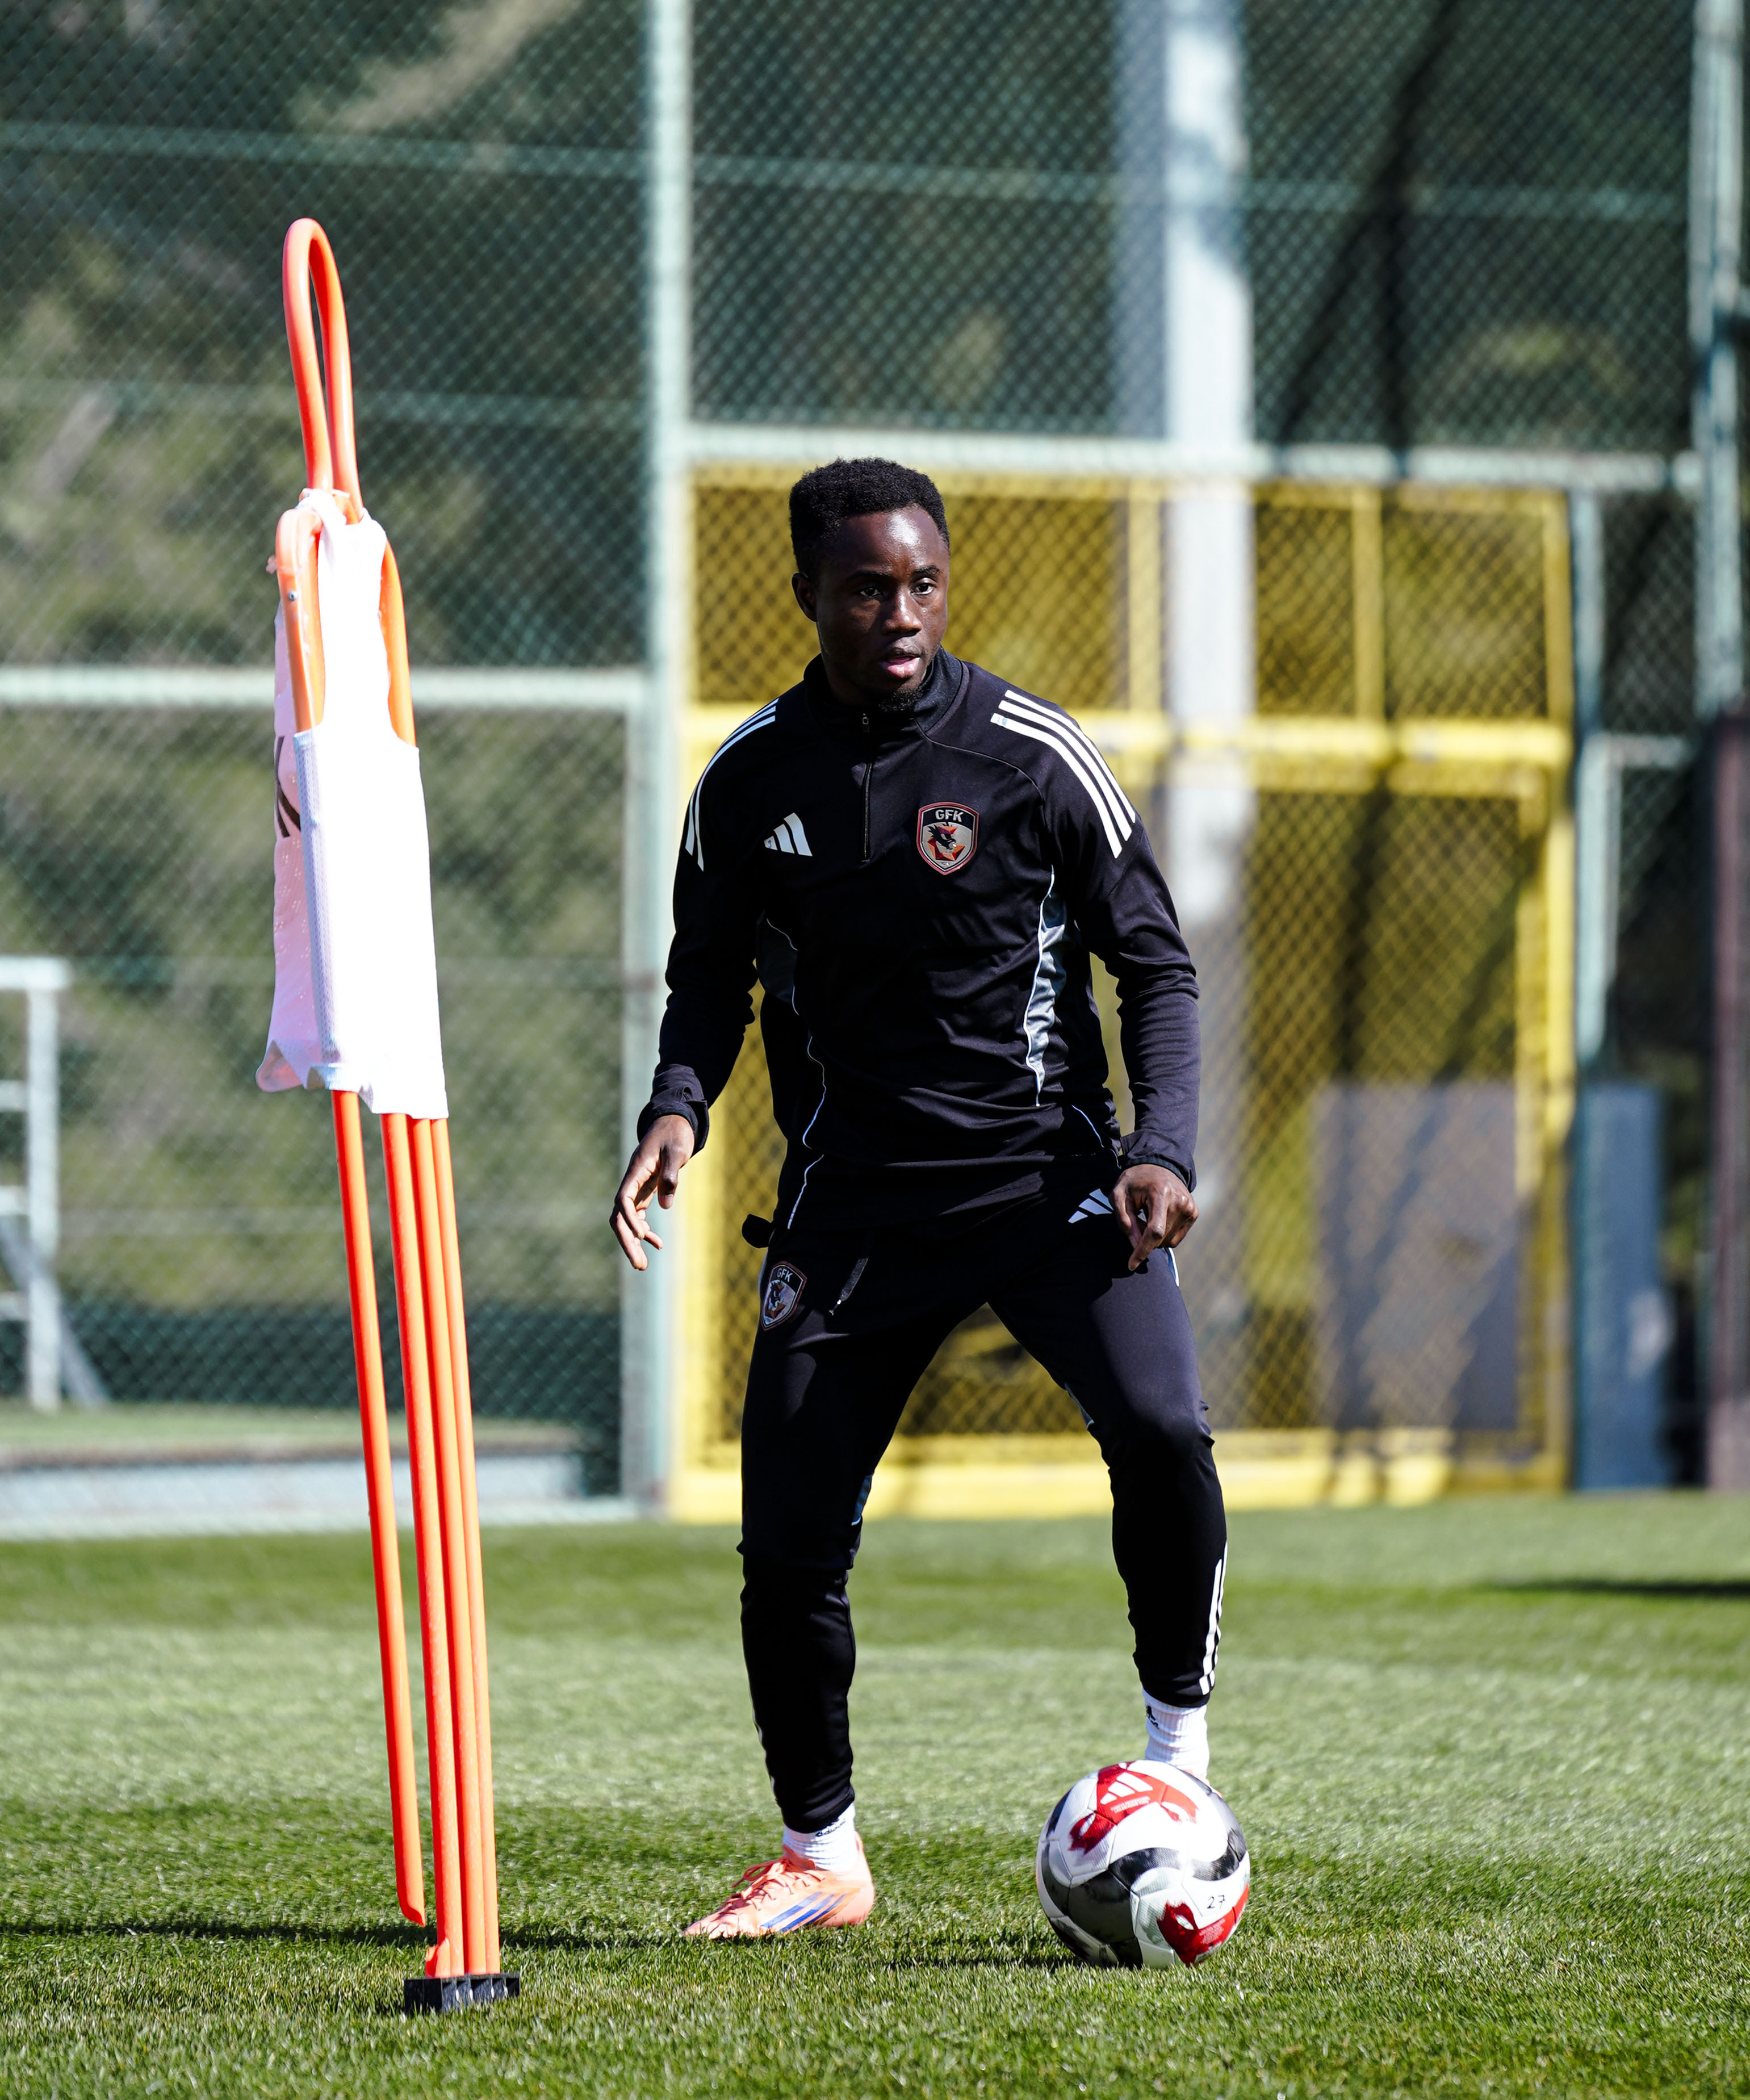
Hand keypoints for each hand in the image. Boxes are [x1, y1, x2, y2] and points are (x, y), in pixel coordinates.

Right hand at [611, 1113, 695, 1270]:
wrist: (674, 1123)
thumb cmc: (675, 1134)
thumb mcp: (677, 1152)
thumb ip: (670, 1176)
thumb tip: (665, 1206)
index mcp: (635, 1171)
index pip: (623, 1199)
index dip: (629, 1219)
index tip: (642, 1236)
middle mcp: (631, 1182)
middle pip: (620, 1216)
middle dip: (627, 1241)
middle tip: (639, 1266)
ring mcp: (636, 1188)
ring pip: (627, 1220)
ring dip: (633, 1242)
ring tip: (642, 1266)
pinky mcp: (644, 1192)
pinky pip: (638, 1216)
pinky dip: (645, 1232)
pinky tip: (657, 1244)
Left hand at [1113, 1163, 1197, 1272]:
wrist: (1158, 1165)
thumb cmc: (1135, 1180)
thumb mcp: (1119, 1195)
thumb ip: (1124, 1220)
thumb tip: (1135, 1245)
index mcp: (1161, 1194)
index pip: (1154, 1231)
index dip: (1142, 1250)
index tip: (1131, 1265)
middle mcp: (1179, 1201)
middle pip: (1159, 1238)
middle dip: (1143, 1239)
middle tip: (1136, 1221)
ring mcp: (1189, 1208)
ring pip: (1167, 1241)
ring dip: (1154, 1237)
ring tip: (1147, 1216)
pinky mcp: (1194, 1213)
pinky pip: (1176, 1238)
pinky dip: (1164, 1234)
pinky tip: (1159, 1218)